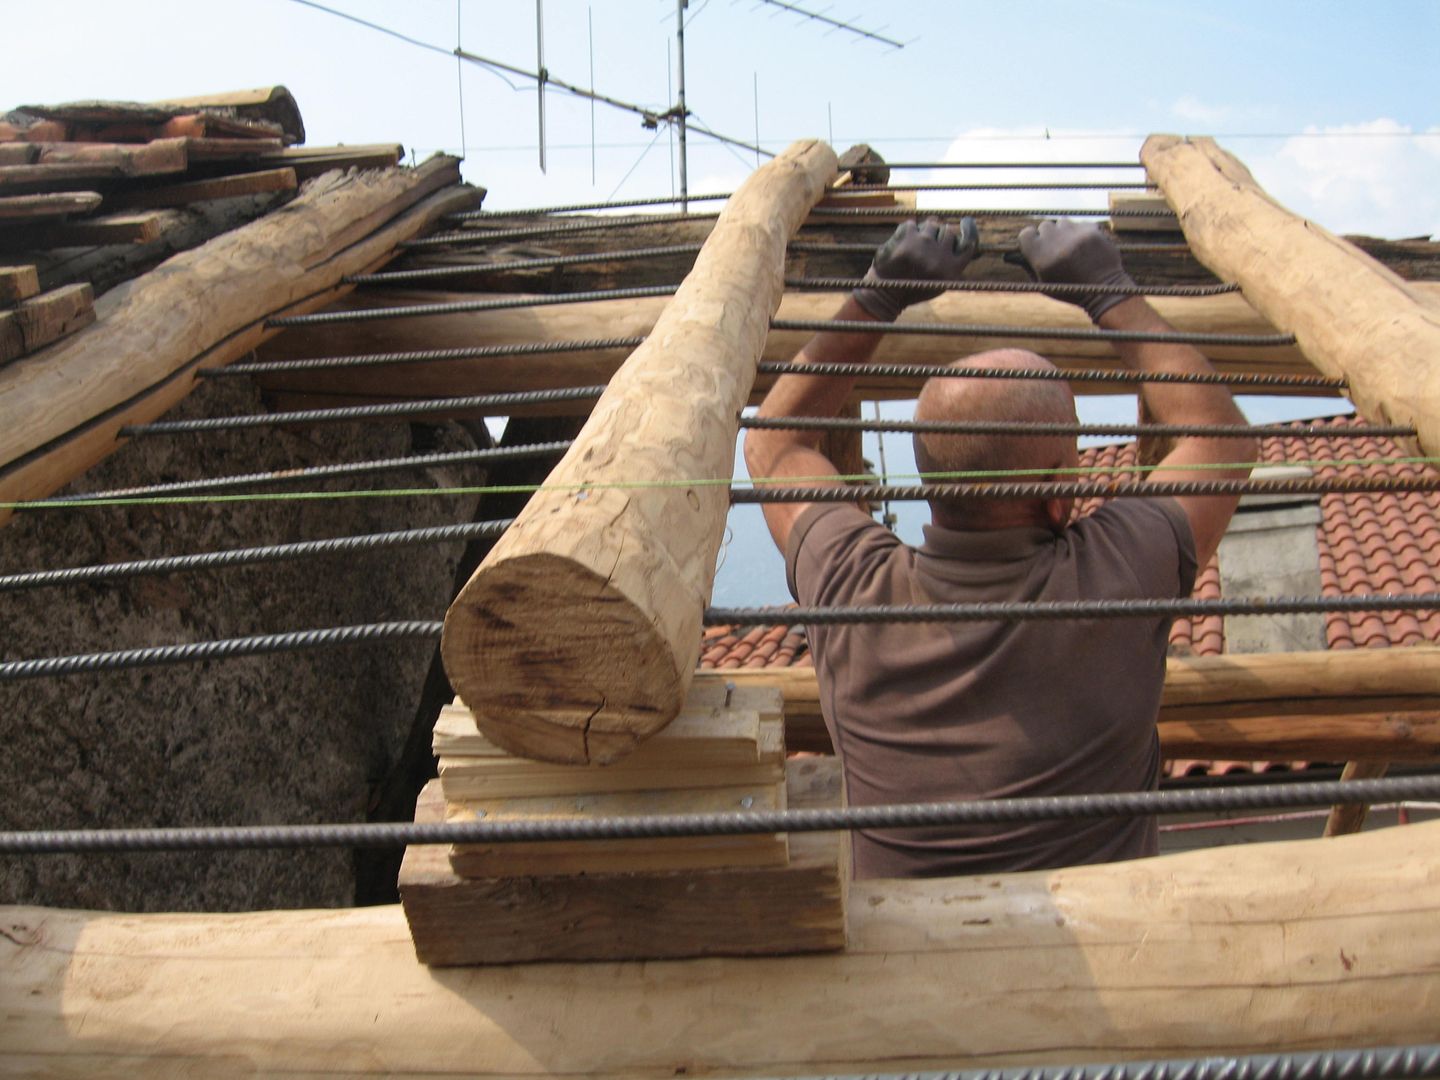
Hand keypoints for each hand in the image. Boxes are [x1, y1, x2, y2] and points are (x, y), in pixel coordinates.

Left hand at [851, 216, 977, 321]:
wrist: (886, 294)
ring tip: (913, 247)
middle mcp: (940, 256)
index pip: (969, 243)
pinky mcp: (907, 238)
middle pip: (948, 231)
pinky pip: (911, 224)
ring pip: (931, 224)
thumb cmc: (913, 288)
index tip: (965, 221)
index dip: (968, 230)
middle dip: (938, 235)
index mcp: (952, 270)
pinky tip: (901, 245)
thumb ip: (953, 262)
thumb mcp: (939, 282)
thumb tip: (961, 232)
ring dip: (923, 232)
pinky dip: (906, 232)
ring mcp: (924, 245)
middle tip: (926, 246)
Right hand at [1015, 219, 1135, 321]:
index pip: (1025, 234)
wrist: (1102, 290)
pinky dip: (1080, 231)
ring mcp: (1075, 235)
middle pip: (1045, 226)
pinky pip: (1079, 223)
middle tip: (1056, 247)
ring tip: (1071, 246)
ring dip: (1065, 231)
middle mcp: (1056, 243)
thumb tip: (1016, 252)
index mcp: (1041, 258)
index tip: (1035, 244)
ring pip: (1063, 222)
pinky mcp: (1091, 231)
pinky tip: (1085, 245)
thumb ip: (1030, 266)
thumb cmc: (1071, 290)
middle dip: (1049, 235)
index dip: (1030, 239)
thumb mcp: (1045, 284)